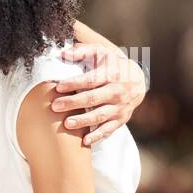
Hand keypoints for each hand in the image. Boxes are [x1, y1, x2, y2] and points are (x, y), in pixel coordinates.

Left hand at [52, 21, 146, 146]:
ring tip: (67, 123)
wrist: (137, 80)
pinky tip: (84, 141)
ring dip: (84, 120)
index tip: (59, 87)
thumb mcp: (100, 53)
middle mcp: (117, 91)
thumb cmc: (111, 65)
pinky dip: (97, 135)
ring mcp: (120, 107)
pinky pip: (109, 129)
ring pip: (100, 115)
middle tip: (55, 106)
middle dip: (74, 103)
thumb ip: (82, 51)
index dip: (75, 84)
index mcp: (112, 74)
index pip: (91, 80)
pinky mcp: (120, 119)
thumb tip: (62, 53)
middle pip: (93, 98)